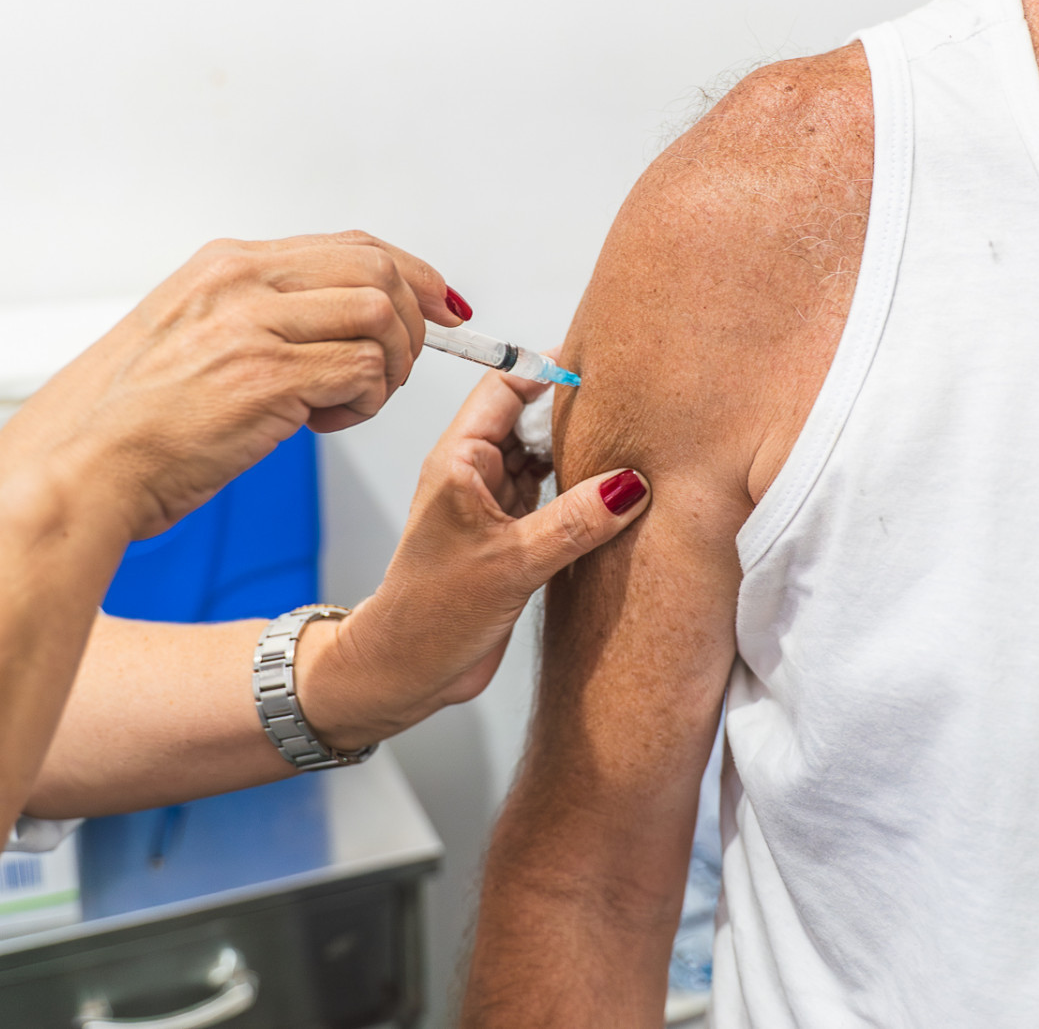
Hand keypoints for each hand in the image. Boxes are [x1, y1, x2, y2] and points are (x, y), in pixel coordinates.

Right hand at [0, 231, 455, 539]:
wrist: (77, 470)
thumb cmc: (126, 424)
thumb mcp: (188, 339)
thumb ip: (253, 319)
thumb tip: (327, 330)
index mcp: (225, 265)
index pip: (349, 246)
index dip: (414, 274)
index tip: (444, 306)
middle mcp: (241, 280)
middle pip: (378, 270)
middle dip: (414, 321)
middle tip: (398, 369)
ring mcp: (253, 325)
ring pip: (381, 316)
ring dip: (388, 367)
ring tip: (347, 403)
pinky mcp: (266, 378)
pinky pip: (363, 372)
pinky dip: (365, 403)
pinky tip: (324, 424)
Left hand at [296, 364, 651, 749]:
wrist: (406, 671)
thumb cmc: (429, 616)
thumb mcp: (511, 564)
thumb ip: (574, 521)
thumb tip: (630, 485)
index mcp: (459, 459)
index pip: (505, 385)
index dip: (550, 368)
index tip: (602, 366)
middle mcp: (476, 473)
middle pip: (531, 415)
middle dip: (576, 408)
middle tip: (631, 406)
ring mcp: (495, 504)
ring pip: (546, 456)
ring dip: (584, 452)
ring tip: (633, 444)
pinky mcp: (514, 536)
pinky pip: (554, 495)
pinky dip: (584, 491)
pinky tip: (617, 494)